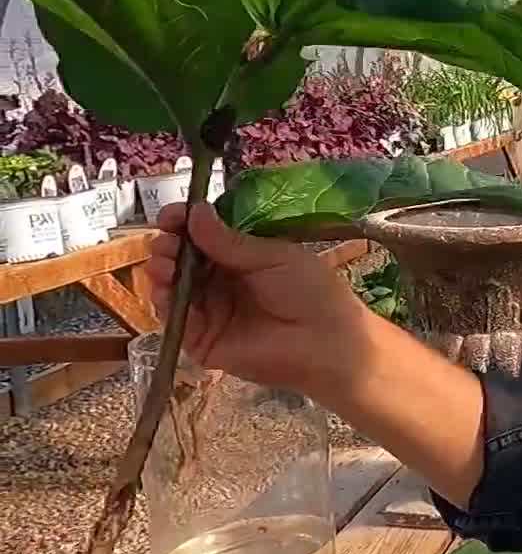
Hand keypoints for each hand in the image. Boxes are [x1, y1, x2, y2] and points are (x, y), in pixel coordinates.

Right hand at [139, 203, 372, 396]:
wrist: (326, 342)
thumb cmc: (310, 292)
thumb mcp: (273, 257)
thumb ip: (231, 241)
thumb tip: (196, 211)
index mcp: (244, 258)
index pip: (205, 237)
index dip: (185, 224)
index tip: (171, 215)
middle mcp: (223, 283)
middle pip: (184, 261)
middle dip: (169, 247)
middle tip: (166, 242)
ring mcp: (212, 312)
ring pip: (174, 288)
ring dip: (162, 272)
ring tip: (164, 264)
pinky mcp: (203, 341)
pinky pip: (177, 320)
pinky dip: (166, 303)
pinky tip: (165, 289)